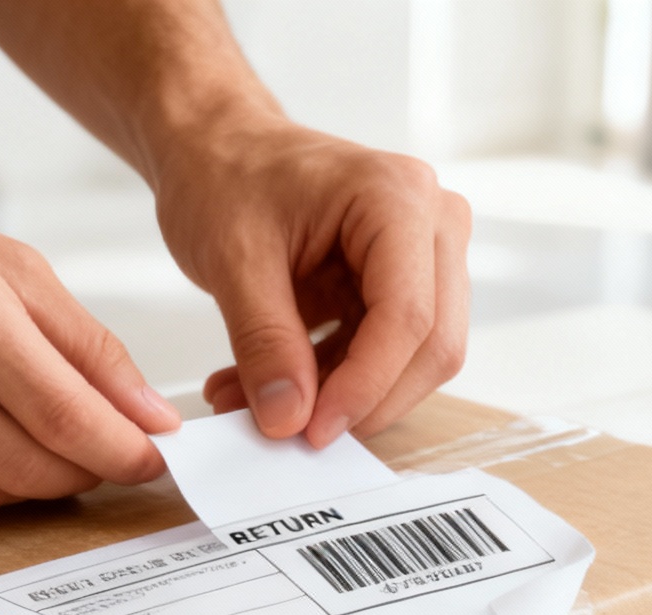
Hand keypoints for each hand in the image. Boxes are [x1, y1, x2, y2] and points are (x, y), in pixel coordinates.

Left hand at [153, 117, 471, 446]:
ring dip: (339, 396)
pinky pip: (384, 355)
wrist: (218, 146)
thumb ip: (264, 341)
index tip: (312, 432)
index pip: (409, 315)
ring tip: (252, 404)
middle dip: (363, 400)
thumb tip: (289, 420)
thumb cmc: (226, 174)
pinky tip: (266, 389)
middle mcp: (433, 223)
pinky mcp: (404, 286)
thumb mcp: (233, 258)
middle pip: (431, 345)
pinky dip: (329, 382)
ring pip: (414, 360)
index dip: (365, 385)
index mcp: (398, 198)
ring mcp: (427, 255)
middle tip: (291, 432)